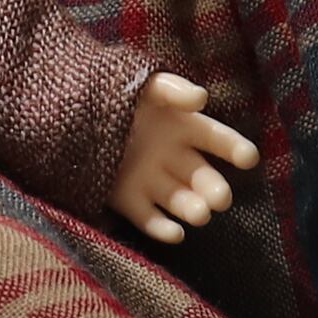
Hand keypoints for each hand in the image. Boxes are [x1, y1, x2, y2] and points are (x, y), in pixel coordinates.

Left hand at [113, 70, 258, 244]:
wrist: (69, 109)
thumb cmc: (113, 92)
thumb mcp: (144, 83)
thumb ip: (173, 90)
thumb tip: (202, 98)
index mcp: (182, 126)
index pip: (215, 138)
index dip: (233, 148)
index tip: (248, 158)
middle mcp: (172, 156)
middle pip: (201, 176)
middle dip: (213, 189)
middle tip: (220, 199)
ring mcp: (151, 179)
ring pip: (178, 199)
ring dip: (191, 208)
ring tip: (200, 214)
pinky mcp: (127, 200)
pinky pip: (148, 218)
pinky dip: (161, 228)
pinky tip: (174, 234)